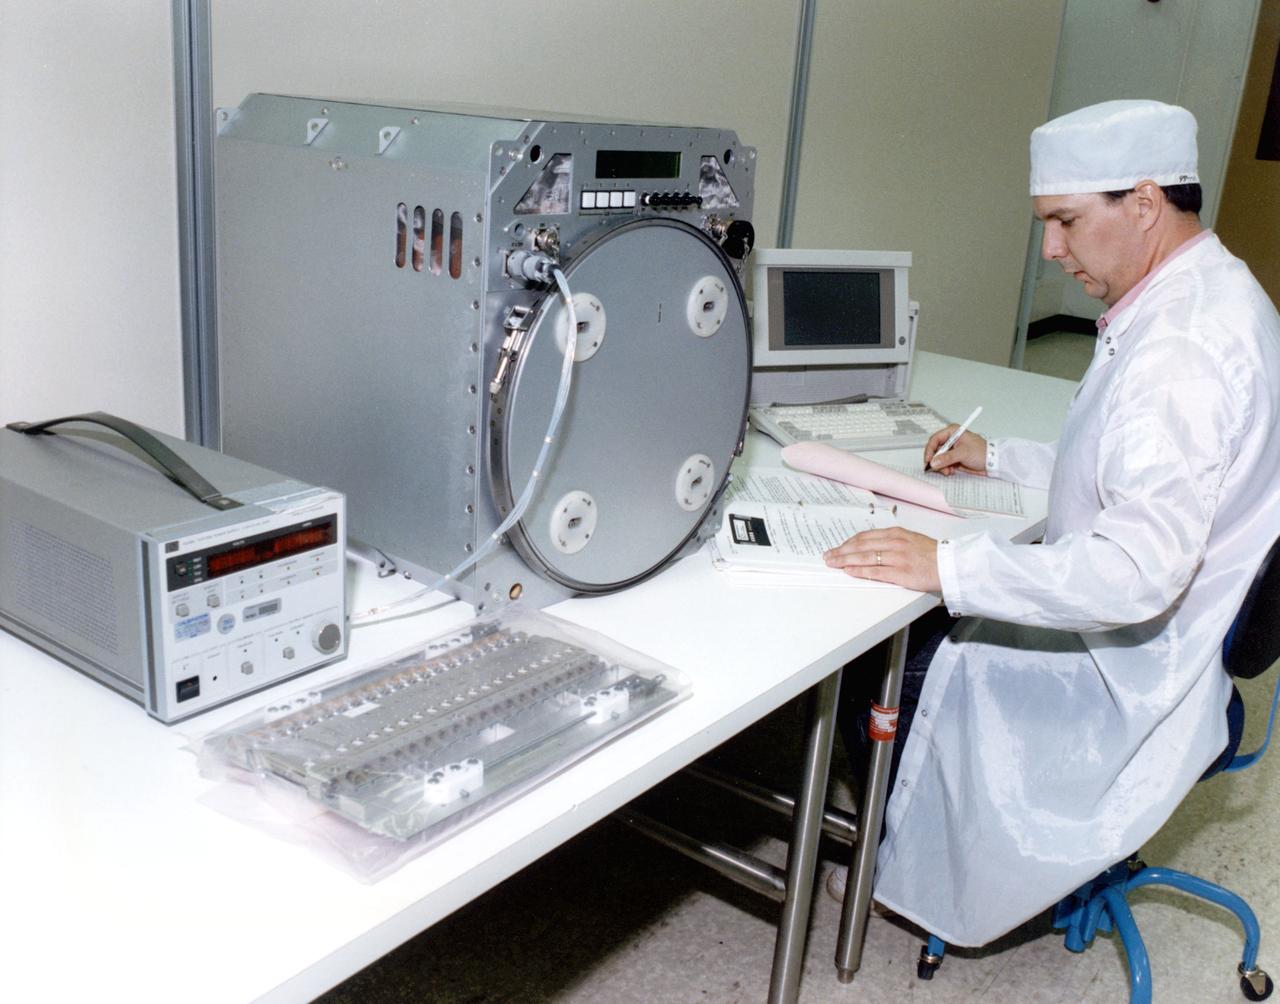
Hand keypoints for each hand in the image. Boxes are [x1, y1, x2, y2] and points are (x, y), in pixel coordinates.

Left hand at [823, 527, 940, 591]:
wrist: (950, 565)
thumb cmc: (931, 554)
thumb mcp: (910, 540)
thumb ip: (891, 541)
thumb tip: (870, 546)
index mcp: (896, 534)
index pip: (864, 537)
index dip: (848, 543)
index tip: (838, 547)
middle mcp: (894, 543)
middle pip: (860, 546)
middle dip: (841, 551)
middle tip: (828, 556)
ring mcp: (896, 558)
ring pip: (864, 557)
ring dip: (845, 560)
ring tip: (833, 563)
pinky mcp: (900, 573)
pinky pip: (875, 571)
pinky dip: (859, 571)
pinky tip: (849, 571)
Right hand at [924, 426, 987, 476]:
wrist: (992, 462)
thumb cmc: (982, 452)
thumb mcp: (964, 453)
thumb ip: (948, 457)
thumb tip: (934, 462)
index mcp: (952, 432)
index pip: (935, 439)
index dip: (930, 450)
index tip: (928, 460)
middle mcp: (950, 440)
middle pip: (934, 450)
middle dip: (935, 460)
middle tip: (935, 468)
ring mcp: (951, 450)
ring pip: (937, 458)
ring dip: (940, 466)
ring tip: (947, 471)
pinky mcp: (953, 459)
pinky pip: (942, 464)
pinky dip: (944, 469)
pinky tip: (950, 471)